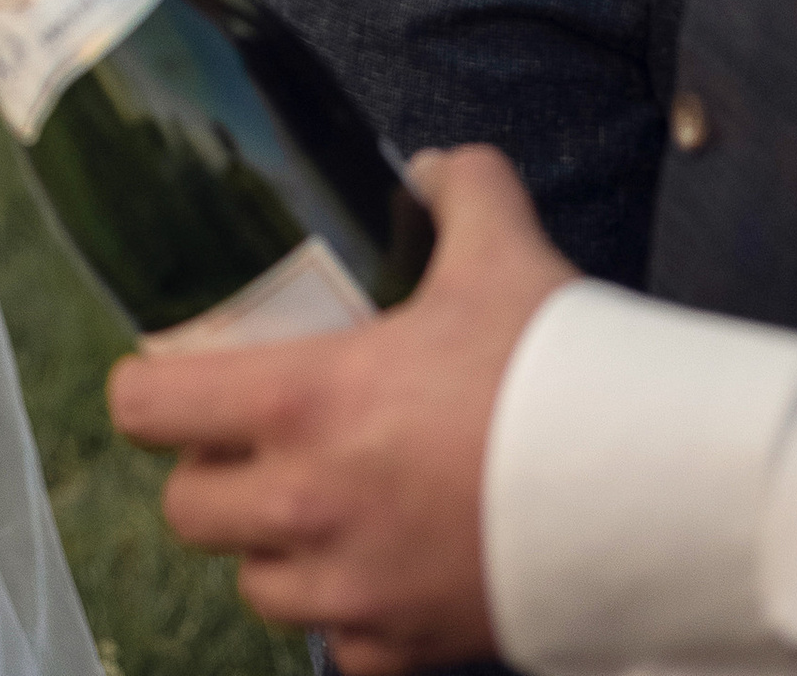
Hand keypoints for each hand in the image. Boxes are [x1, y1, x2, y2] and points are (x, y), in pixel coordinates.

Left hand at [108, 148, 576, 672]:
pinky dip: (349, 623)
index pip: (150, 409)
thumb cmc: (559, 371)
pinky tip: (376, 578)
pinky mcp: (414, 649)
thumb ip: (459, 191)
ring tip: (311, 510)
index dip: (146, 390)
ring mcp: (358, 589)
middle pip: (186, 512)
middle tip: (248, 443)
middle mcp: (310, 505)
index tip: (167, 377)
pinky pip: (342, 654)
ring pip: (256, 588)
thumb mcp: (501, 250)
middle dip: (207, 476)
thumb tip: (434, 169)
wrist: (651, 493)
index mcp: (304, 402)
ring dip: (270, 551)